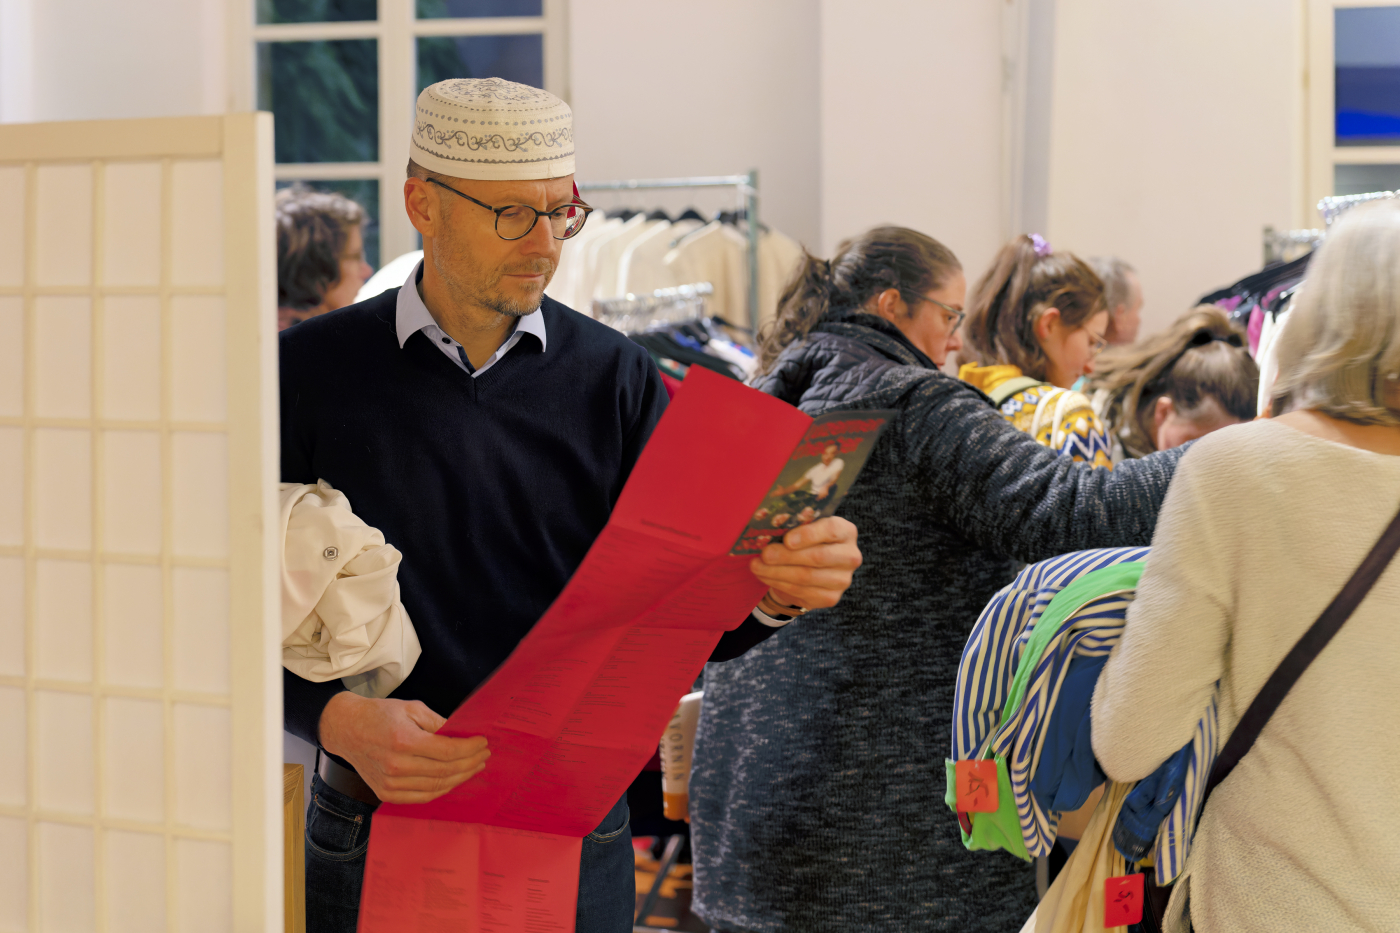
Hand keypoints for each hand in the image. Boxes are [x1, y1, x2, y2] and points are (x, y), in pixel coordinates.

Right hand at [319, 692, 489, 803]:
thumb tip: (463, 735)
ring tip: (474, 767)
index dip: (470, 748)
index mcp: (404, 741)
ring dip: (460, 778)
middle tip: (484, 755)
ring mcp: (390, 783)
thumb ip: (439, 723)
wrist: (347, 729)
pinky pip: (422, 797)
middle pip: (446, 771)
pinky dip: (442, 790)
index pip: (448, 750)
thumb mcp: (412, 709)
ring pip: (437, 787)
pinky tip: (454, 779)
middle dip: (470, 763)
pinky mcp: (386, 793)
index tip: (483, 742)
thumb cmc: (380, 715)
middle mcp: (397, 766)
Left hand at [749, 515, 860, 609]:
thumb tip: (768, 529)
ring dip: (776, 572)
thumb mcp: (802, 529)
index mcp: (846, 531)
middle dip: (786, 556)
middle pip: (818, 557)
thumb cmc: (804, 541)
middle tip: (765, 554)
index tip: (787, 540)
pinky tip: (765, 576)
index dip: (808, 535)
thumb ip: (793, 526)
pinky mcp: (830, 598)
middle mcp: (850, 556)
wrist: (808, 569)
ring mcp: (842, 580)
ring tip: (757, 565)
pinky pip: (801, 592)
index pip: (831, 530)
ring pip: (806, 577)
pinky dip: (778, 584)